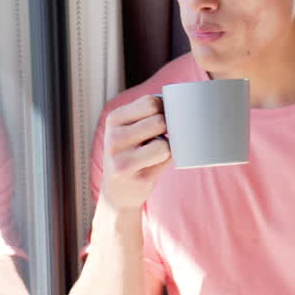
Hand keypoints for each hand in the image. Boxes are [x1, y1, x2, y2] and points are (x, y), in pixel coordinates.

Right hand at [100, 95, 170, 210]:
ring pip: (164, 144)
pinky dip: (167, 161)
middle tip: (159, 138)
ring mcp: (123, 160)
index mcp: (114, 119)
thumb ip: (146, 114)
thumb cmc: (130, 153)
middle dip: (167, 128)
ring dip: (167, 147)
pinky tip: (153, 165)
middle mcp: (114, 138)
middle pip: (160, 121)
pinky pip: (166, 161)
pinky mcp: (137, 178)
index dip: (164, 109)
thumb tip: (180, 105)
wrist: (117, 192)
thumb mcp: (128, 129)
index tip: (162, 119)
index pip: (150, 102)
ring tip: (154, 153)